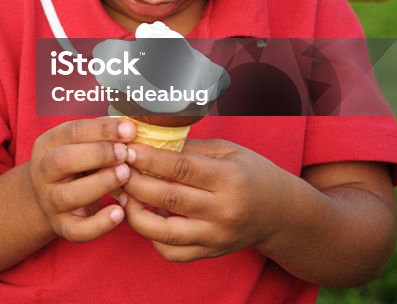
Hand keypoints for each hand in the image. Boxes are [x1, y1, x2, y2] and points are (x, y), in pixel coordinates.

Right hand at [28, 116, 135, 241]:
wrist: (50, 198)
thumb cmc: (76, 164)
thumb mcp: (80, 144)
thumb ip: (100, 134)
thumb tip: (130, 123)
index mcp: (47, 144)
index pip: (71, 132)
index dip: (101, 129)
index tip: (129, 129)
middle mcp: (42, 172)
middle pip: (62, 161)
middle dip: (97, 154)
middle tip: (125, 152)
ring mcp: (50, 201)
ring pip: (68, 195)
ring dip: (99, 184)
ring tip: (125, 174)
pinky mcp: (62, 226)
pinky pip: (77, 230)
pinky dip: (99, 224)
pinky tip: (119, 212)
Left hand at [122, 138, 291, 261]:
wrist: (281, 213)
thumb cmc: (251, 174)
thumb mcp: (228, 151)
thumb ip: (189, 149)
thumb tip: (148, 143)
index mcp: (230, 178)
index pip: (181, 168)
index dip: (149, 158)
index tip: (126, 149)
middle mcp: (224, 211)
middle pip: (168, 197)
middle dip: (134, 181)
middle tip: (115, 168)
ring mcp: (216, 237)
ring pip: (163, 232)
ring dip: (134, 212)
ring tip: (123, 194)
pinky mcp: (210, 253)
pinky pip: (171, 252)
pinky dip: (151, 237)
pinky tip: (146, 216)